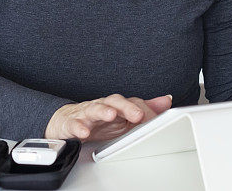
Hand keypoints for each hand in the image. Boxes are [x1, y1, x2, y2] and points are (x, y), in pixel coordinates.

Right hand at [44, 94, 172, 141]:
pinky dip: (78, 127)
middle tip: (138, 114)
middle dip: (126, 107)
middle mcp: (101, 107)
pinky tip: (84, 132)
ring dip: (103, 111)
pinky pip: (74, 124)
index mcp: (115, 106)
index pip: (131, 103)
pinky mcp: (70, 123)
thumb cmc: (96, 120)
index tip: (155, 118)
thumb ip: (144, 108)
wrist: (64, 121)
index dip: (144, 110)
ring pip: (94, 108)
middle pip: (114, 101)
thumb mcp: (122, 116)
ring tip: (111, 115)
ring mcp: (85, 114)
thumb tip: (166, 100)